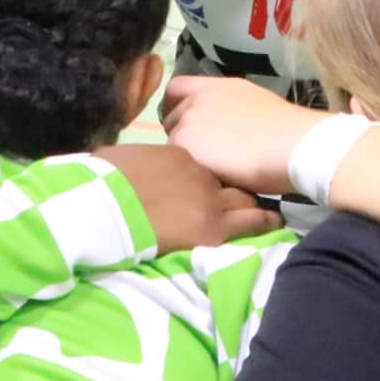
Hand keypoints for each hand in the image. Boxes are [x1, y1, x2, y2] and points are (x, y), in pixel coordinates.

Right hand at [92, 143, 280, 251]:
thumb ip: (139, 156)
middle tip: (244, 181)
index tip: (210, 171)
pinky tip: (273, 218)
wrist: (108, 209)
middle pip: (229, 172)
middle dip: (237, 176)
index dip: (211, 163)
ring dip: (251, 197)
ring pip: (242, 195)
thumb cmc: (106, 183)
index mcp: (178, 152)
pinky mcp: (214, 228)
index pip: (205, 156)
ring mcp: (209, 198)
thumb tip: (132, 159)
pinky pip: (250, 221)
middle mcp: (200, 170)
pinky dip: (264, 219)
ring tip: (263, 201)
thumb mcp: (121, 157)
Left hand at [159, 75, 327, 196]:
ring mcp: (188, 121)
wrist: (293, 145)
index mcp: (215, 86)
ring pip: (173, 141)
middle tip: (202, 155)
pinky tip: (209, 181)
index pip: (176, 87)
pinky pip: (177, 161)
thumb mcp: (253, 104)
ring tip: (210, 171)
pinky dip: (189, 172)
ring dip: (187, 155)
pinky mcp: (185, 145)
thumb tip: (223, 126)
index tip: (187, 123)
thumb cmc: (286, 130)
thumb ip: (229, 109)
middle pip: (171, 117)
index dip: (176, 105)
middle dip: (182, 134)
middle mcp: (197, 99)